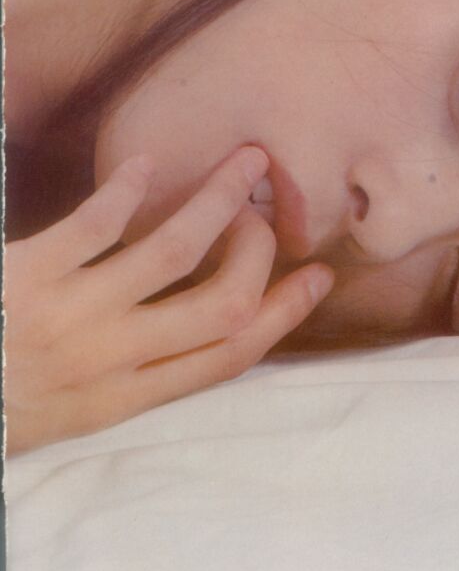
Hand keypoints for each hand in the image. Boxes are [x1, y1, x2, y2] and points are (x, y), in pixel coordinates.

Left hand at [4, 148, 333, 454]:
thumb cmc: (6, 400)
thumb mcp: (79, 409)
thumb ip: (138, 370)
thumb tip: (205, 320)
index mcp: (125, 397)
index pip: (230, 355)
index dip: (284, 313)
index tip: (315, 277)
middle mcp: (110, 358)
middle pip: (220, 301)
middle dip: (258, 250)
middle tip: (266, 212)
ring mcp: (72, 315)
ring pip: (173, 250)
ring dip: (218, 200)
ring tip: (243, 161)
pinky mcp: (31, 274)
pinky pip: (97, 223)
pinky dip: (129, 189)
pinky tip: (146, 165)